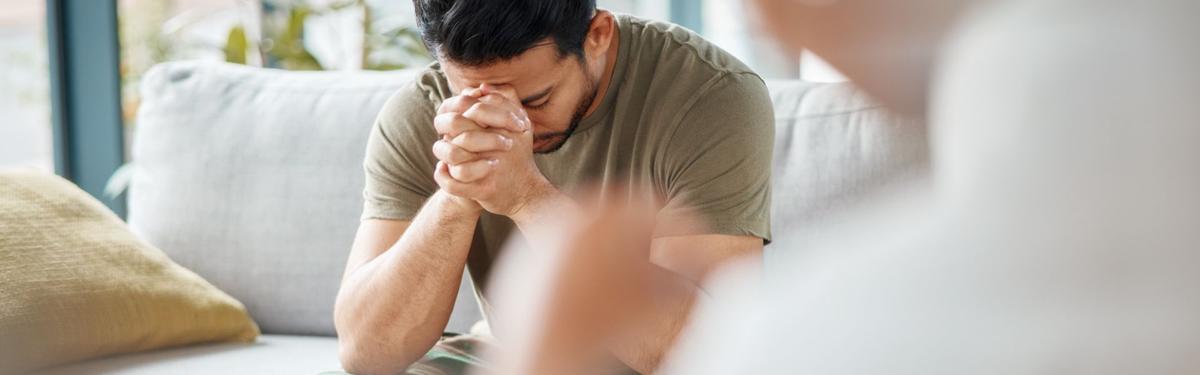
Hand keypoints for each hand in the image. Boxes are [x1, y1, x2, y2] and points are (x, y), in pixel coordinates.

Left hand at [432, 85, 557, 217]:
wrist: (527, 193)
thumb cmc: (517, 155)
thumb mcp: (519, 125)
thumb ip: (505, 101)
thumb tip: (480, 87)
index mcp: (508, 127)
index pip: (475, 107)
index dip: (458, 106)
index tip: (454, 113)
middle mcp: (501, 145)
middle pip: (459, 125)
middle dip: (445, 125)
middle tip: (443, 129)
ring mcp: (492, 168)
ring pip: (452, 154)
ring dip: (441, 150)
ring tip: (441, 149)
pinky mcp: (484, 189)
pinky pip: (453, 182)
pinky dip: (442, 175)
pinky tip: (443, 168)